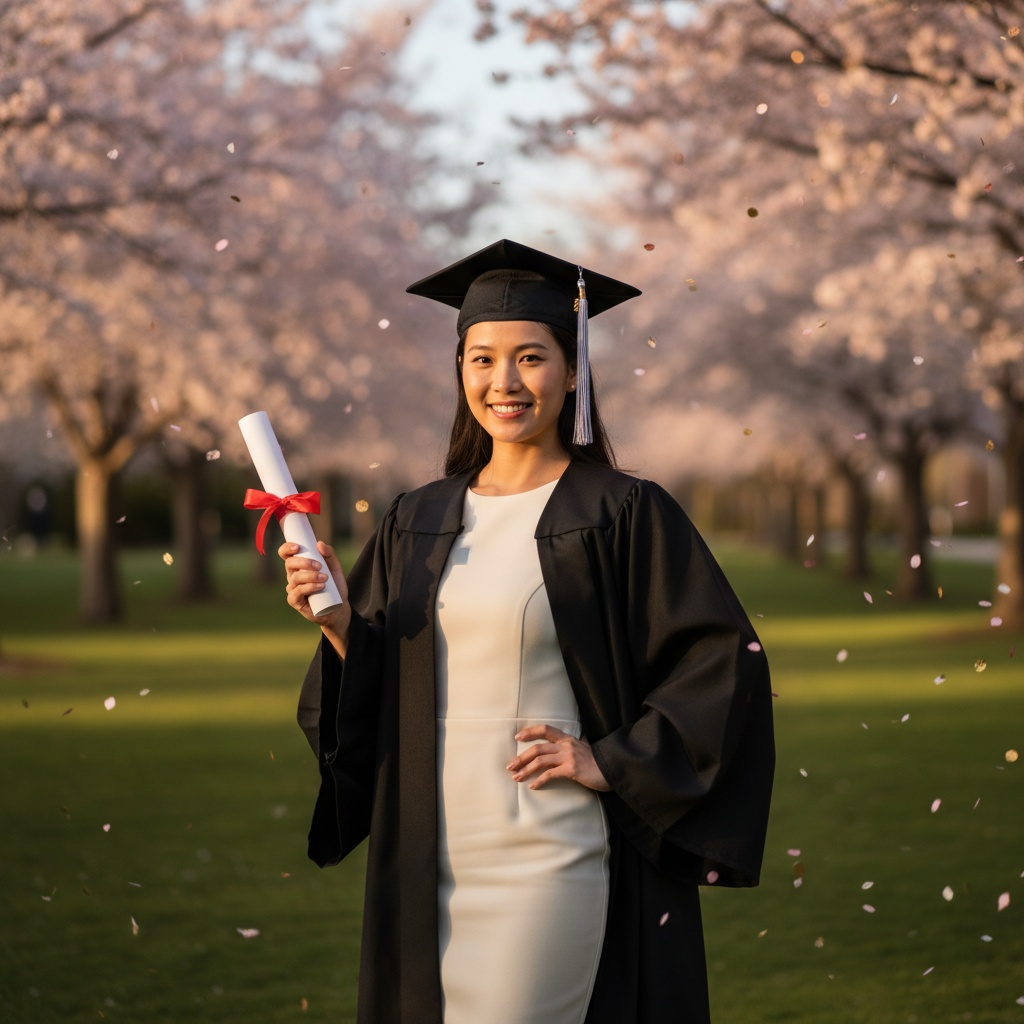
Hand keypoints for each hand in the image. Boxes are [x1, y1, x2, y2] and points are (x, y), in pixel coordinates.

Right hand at [279, 540, 350, 654]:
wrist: (338, 607)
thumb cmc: (334, 586)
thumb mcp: (335, 568)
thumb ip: (329, 554)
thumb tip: (319, 543)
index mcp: (299, 565)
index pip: (286, 554)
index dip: (287, 548)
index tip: (297, 547)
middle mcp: (293, 575)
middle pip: (289, 563)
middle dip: (304, 562)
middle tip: (319, 566)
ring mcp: (292, 588)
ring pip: (295, 577)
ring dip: (310, 576)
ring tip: (325, 578)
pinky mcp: (294, 601)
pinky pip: (297, 592)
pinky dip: (309, 587)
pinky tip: (320, 587)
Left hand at [506, 724, 610, 791]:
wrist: (613, 769)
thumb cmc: (598, 762)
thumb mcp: (584, 749)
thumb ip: (573, 747)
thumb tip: (566, 746)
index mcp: (568, 739)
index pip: (545, 729)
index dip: (530, 732)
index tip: (517, 737)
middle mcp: (566, 745)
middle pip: (538, 748)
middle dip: (521, 757)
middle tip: (510, 766)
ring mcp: (568, 756)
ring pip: (540, 761)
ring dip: (525, 770)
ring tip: (516, 778)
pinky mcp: (571, 769)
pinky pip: (550, 774)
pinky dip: (539, 780)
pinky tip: (532, 786)